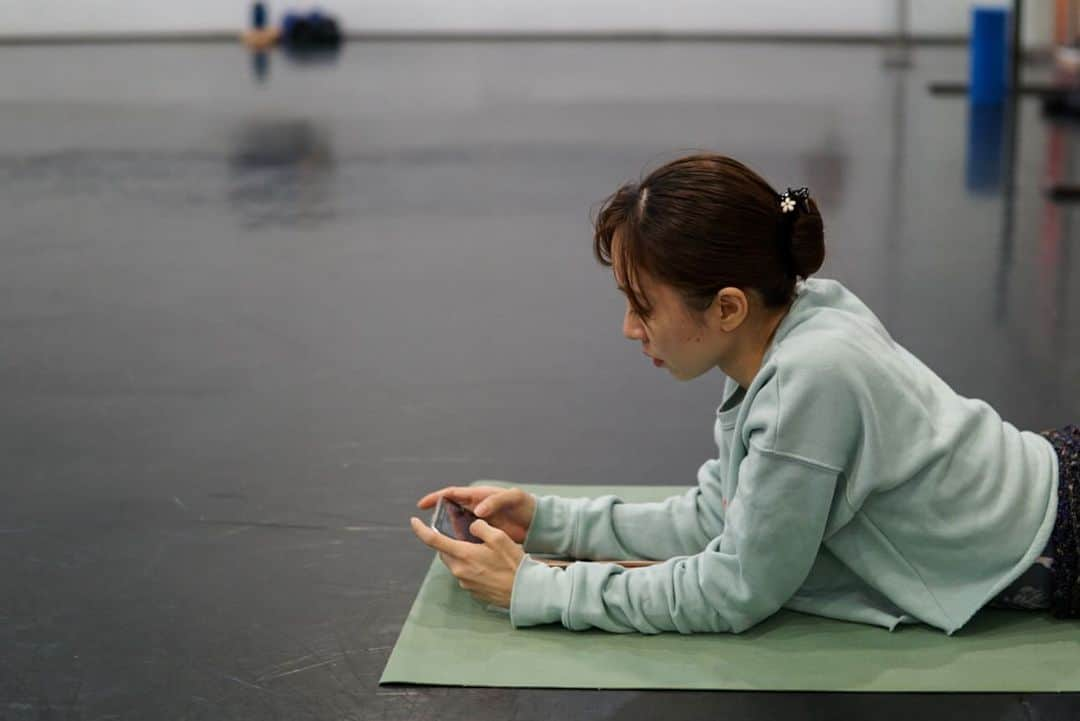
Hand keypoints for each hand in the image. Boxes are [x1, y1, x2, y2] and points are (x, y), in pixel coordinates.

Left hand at [410, 516, 524, 607]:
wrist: (524, 592)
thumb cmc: (513, 564)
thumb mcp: (499, 538)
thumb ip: (481, 527)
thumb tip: (471, 526)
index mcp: (463, 555)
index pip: (433, 540)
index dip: (420, 529)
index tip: (414, 521)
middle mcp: (459, 570)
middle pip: (444, 552)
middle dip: (448, 541)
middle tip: (462, 533)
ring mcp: (465, 583)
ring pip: (456, 563)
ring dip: (462, 554)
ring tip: (481, 549)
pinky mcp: (473, 591)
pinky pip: (465, 574)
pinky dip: (471, 566)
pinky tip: (488, 564)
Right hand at [417, 486, 535, 543]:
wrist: (538, 522)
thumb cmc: (526, 505)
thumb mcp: (513, 498)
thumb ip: (495, 501)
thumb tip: (478, 510)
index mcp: (479, 496)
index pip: (452, 494)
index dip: (436, 497)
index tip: (422, 505)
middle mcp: (476, 507)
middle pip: (451, 511)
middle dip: (438, 518)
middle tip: (428, 528)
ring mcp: (479, 521)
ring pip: (457, 526)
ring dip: (448, 532)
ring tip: (440, 541)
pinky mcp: (484, 533)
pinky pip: (467, 537)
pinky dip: (460, 541)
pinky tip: (457, 550)